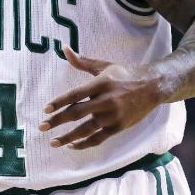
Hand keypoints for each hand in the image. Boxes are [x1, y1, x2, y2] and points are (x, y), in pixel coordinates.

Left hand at [39, 47, 168, 149]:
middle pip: (77, 113)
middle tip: (42, 126)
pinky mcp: (118, 127)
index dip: (59, 102)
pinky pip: (98, 138)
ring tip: (53, 141)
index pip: (76, 94)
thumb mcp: (104, 66)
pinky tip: (71, 145)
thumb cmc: (124, 74)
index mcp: (101, 83)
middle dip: (58, 121)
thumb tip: (64, 48)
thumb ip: (82, 61)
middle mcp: (106, 100)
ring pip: (86, 129)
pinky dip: (84, 144)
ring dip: (68, 137)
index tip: (45, 109)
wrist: (153, 87)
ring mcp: (113, 116)